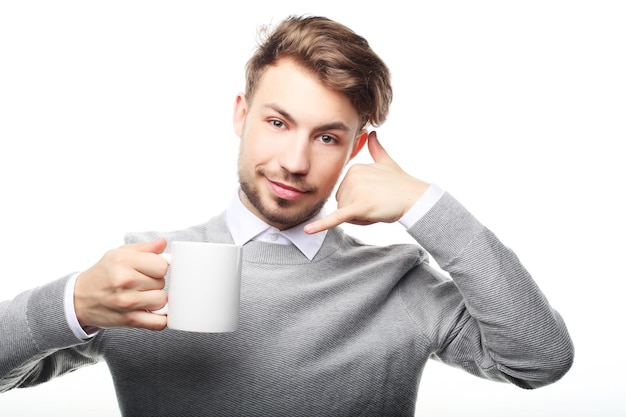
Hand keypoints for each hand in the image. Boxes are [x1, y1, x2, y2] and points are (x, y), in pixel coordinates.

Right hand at [74, 238, 169, 330]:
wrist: (78, 299)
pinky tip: (151, 312)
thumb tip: (162, 243)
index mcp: (124, 260)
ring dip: (156, 300)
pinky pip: (158, 322)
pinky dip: (159, 319)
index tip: (150, 270)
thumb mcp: (119, 254)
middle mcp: (125, 280)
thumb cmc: (103, 274)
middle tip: (141, 284)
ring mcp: (127, 301)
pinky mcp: (129, 320)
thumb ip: (144, 248)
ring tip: (143, 296)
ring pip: (162, 301)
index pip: (162, 265)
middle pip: (162, 283)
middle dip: (155, 283)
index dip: (158, 267)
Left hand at [304, 131, 428, 233]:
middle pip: (342, 204)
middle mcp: (351, 177)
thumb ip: (377, 149)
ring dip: (359, 218)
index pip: (344, 194)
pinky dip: (321, 225)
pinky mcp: (358, 207)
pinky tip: (308, 230)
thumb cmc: (401, 183)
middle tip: (378, 205)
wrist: (415, 197)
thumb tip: (372, 133)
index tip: (376, 197)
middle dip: (357, 210)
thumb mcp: (386, 162)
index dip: (358, 201)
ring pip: (345, 215)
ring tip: (378, 209)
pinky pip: (337, 218)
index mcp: (353, 169)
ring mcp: (354, 191)